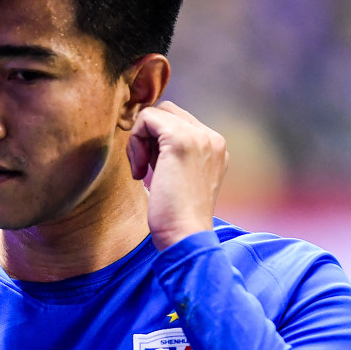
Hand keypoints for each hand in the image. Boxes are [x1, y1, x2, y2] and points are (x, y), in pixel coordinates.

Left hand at [126, 101, 229, 249]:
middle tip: (145, 169)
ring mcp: (200, 137)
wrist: (185, 237)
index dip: (157, 142)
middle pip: (167, 111)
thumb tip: (146, 133)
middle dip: (148, 137)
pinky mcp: (180, 140)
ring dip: (139, 140)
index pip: (179, 121)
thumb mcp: (180, 178)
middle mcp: (213, 138)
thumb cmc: (176, 218)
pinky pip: (146, 118)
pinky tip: (139, 172)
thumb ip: (172, 154)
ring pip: (155, 113)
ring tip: (142, 172)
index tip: (153, 172)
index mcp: (216, 147)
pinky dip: (135, 143)